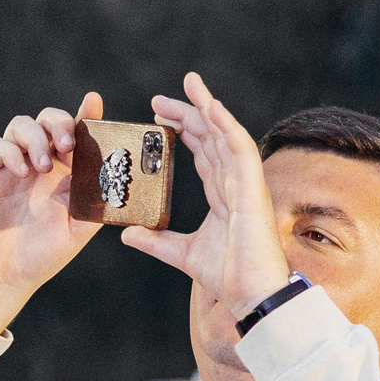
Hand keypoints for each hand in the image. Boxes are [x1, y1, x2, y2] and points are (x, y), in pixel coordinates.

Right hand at [0, 92, 104, 334]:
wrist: (4, 277)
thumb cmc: (42, 254)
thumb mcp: (80, 228)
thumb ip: (97, 200)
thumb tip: (118, 176)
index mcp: (63, 172)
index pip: (75, 132)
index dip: (85, 113)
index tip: (94, 101)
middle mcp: (38, 163)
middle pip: (47, 119)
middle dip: (59, 123)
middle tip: (67, 144)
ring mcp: (11, 166)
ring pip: (20, 125)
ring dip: (36, 139)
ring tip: (43, 168)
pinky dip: (10, 151)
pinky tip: (22, 171)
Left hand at [127, 73, 292, 315]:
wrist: (251, 296)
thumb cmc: (228, 276)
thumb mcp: (181, 253)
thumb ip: (156, 241)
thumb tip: (126, 234)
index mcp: (222, 194)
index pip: (202, 152)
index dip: (181, 130)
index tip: (156, 115)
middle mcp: (235, 183)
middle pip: (211, 137)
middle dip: (188, 113)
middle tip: (158, 99)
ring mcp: (246, 184)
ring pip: (226, 135)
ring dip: (208, 108)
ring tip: (190, 84)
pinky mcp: (253, 191)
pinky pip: (241, 150)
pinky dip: (227, 126)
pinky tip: (211, 107)